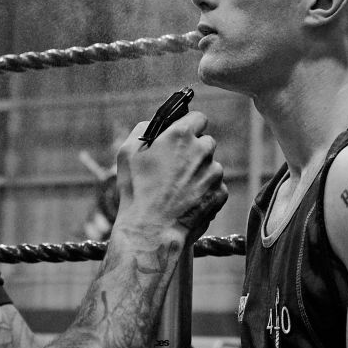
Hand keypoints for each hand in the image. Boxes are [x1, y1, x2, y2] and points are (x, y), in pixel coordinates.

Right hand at [114, 112, 226, 242]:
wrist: (151, 230)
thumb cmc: (136, 191)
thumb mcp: (127, 153)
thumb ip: (143, 129)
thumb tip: (154, 124)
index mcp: (181, 135)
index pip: (198, 117)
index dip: (190, 125)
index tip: (184, 134)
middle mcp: (202, 150)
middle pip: (206, 142)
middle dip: (195, 151)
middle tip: (177, 167)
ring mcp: (214, 173)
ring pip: (212, 166)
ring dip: (201, 173)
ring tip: (179, 189)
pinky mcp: (220, 193)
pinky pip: (216, 187)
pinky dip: (206, 192)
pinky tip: (188, 201)